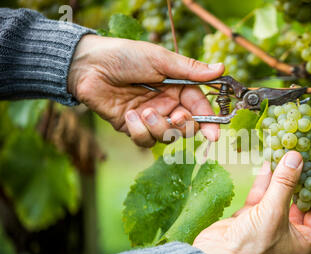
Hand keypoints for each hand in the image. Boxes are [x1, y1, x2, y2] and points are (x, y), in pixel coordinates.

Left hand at [68, 35, 224, 146]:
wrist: (89, 66)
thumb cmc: (125, 56)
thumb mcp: (160, 60)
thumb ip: (190, 70)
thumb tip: (221, 68)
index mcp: (178, 88)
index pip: (199, 108)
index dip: (209, 122)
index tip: (214, 134)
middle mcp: (167, 105)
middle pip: (187, 128)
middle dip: (184, 126)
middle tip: (176, 117)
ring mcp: (150, 118)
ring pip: (167, 137)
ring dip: (159, 127)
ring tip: (144, 111)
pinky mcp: (133, 128)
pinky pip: (144, 140)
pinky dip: (139, 131)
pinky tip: (129, 115)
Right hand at [193, 151, 310, 253]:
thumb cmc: (251, 244)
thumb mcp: (274, 212)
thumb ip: (286, 183)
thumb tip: (296, 157)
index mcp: (303, 241)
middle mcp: (288, 234)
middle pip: (300, 201)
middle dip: (303, 179)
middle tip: (310, 157)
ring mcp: (268, 225)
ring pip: (279, 196)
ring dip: (282, 176)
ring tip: (289, 154)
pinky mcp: (250, 218)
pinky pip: (262, 196)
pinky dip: (265, 180)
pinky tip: (269, 162)